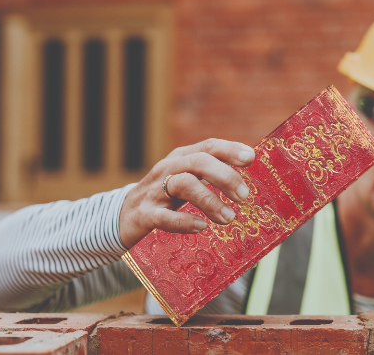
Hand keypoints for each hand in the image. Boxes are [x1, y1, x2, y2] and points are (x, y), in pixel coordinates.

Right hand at [119, 138, 254, 247]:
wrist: (122, 218)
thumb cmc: (165, 198)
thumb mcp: (188, 181)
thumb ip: (212, 177)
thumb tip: (250, 183)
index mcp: (182, 158)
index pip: (209, 146)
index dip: (230, 150)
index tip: (251, 158)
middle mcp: (169, 169)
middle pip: (199, 162)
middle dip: (225, 176)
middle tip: (244, 195)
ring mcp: (155, 191)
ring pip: (184, 184)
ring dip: (210, 200)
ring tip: (229, 217)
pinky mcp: (144, 214)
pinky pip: (164, 216)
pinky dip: (184, 221)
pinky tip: (201, 227)